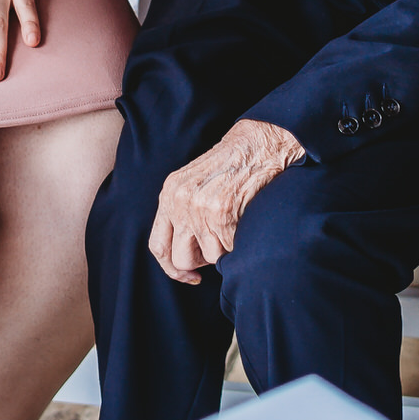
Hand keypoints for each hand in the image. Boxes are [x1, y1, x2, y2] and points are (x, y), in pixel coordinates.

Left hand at [148, 119, 306, 283]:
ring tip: (234, 223)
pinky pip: (229, 250)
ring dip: (225, 249)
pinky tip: (244, 220)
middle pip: (181, 259)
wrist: (259, 143)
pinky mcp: (221, 214)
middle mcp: (179, 202)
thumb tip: (184, 256)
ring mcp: (199, 208)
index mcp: (169, 194)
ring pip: (209, 257)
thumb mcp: (195, 183)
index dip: (173, 269)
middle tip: (218, 245)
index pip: (158, 246)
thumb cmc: (232, 166)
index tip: (191, 276)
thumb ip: (183, 213)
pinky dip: (239, 242)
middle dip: (202, 261)